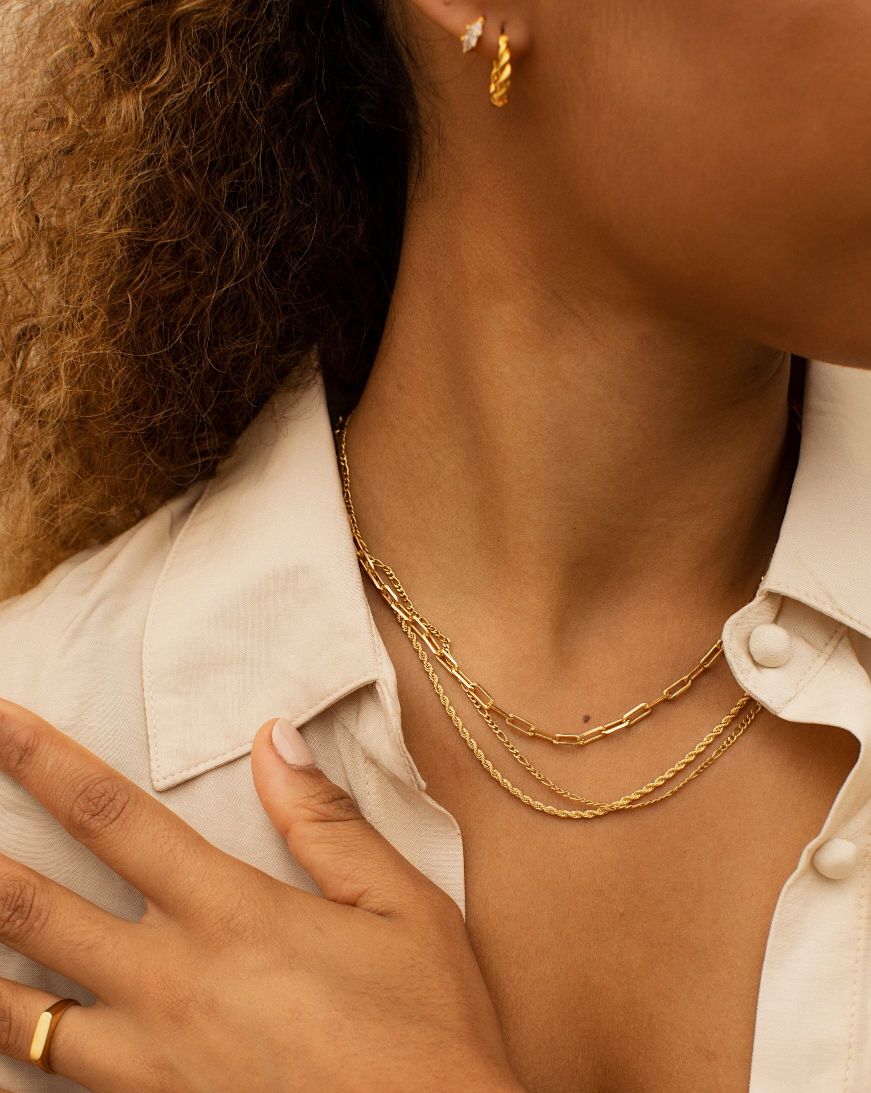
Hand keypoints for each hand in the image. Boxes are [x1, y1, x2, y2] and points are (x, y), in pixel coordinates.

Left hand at [0, 699, 521, 1091]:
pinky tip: (4, 1027)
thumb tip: (272, 738)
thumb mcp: (402, 908)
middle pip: (39, 909)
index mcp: (232, 916)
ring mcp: (151, 1063)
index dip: (45, 761)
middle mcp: (172, 985)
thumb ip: (328, 823)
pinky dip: (15, 1044)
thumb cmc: (425, 1028)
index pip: (114, 818)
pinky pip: (57, 1080)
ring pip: (19, 1010)